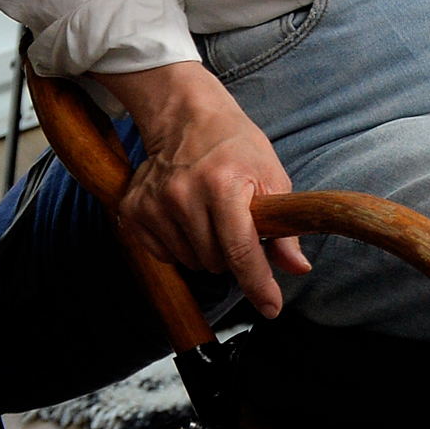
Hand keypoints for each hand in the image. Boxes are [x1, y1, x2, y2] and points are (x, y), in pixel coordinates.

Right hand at [102, 60, 309, 317]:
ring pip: (190, 262)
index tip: (271, 308)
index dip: (258, 284)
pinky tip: (187, 218)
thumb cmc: (236, 147)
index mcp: (223, 186)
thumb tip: (298, 269)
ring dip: (206, 251)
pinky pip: (163, 255)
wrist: (186, 119)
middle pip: (215, 262)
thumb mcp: (271, 177)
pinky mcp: (131, 212)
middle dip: (232, 254)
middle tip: (236, 223)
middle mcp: (182, 196)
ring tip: (211, 216)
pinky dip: (181, 246)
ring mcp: (152, 205)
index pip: (240, 250)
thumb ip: (283, 228)